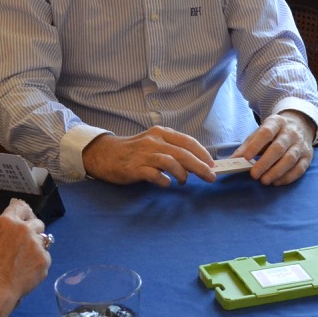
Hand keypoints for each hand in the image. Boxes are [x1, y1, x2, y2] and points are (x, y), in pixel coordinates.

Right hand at [0, 198, 51, 301]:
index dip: (24, 211)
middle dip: (34, 231)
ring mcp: (36, 244)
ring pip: (43, 241)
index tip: (27, 213)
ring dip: (36, 248)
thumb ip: (6, 231)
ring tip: (22, 262)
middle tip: (26, 243)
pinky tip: (25, 272)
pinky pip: (45, 258)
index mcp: (7, 221)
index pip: (21, 207)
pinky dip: (38, 264)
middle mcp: (23, 229)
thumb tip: (17, 226)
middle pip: (37, 223)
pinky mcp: (44, 259)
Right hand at [81, 127, 214, 186]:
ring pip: (171, 162)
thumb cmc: (134, 151)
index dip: (202, 153)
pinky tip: (166, 184)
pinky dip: (164, 181)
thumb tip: (196, 162)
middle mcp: (154, 141)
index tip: (212, 164)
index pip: (187, 141)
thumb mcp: (154, 143)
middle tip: (210, 177)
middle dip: (200, 166)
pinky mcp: (134, 168)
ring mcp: (144, 154)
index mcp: (161, 133)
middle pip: (183, 153)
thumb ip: (172, 149)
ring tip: (184, 182)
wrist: (105, 154)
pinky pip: (154, 175)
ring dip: (182, 174)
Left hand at [236, 110, 315, 185]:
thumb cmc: (275, 132)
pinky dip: (288, 177)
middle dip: (265, 163)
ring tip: (264, 181)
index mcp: (277, 122)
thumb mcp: (260, 133)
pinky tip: (276, 182)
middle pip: (279, 148)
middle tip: (254, 175)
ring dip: (276, 172)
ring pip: (290, 159)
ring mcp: (301, 144)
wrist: (300, 124)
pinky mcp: (308, 156)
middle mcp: (291, 132)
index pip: (266, 132)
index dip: (256, 145)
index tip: (246, 157)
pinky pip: (300, 168)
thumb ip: (247, 146)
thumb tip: (233, 160)